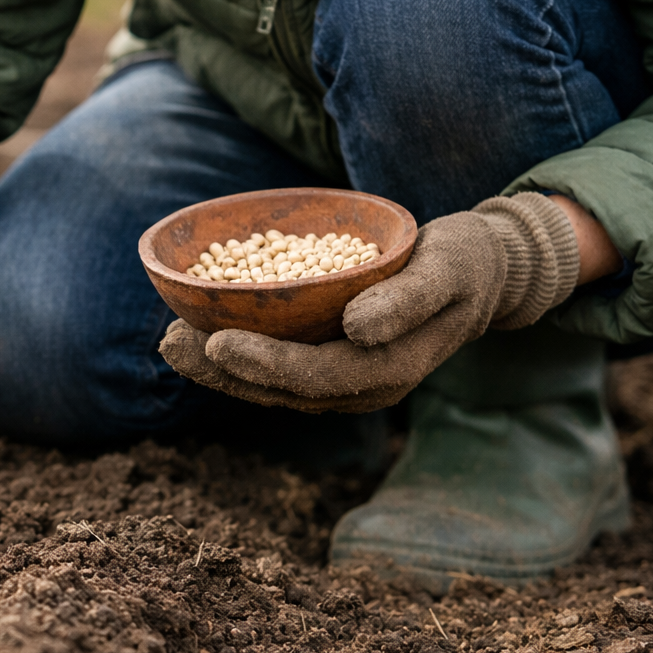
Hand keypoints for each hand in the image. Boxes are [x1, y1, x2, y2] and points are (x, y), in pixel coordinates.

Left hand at [160, 193, 581, 412]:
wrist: (482, 274)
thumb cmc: (464, 263)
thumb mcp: (448, 271)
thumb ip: (408, 300)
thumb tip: (358, 329)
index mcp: (388, 372)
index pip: (314, 376)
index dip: (263, 363)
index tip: (217, 341)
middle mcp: (361, 387)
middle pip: (279, 389)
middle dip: (220, 370)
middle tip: (170, 342)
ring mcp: (344, 381)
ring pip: (270, 386)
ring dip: (217, 369)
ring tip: (170, 342)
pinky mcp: (330, 363)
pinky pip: (275, 368)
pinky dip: (234, 356)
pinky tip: (199, 333)